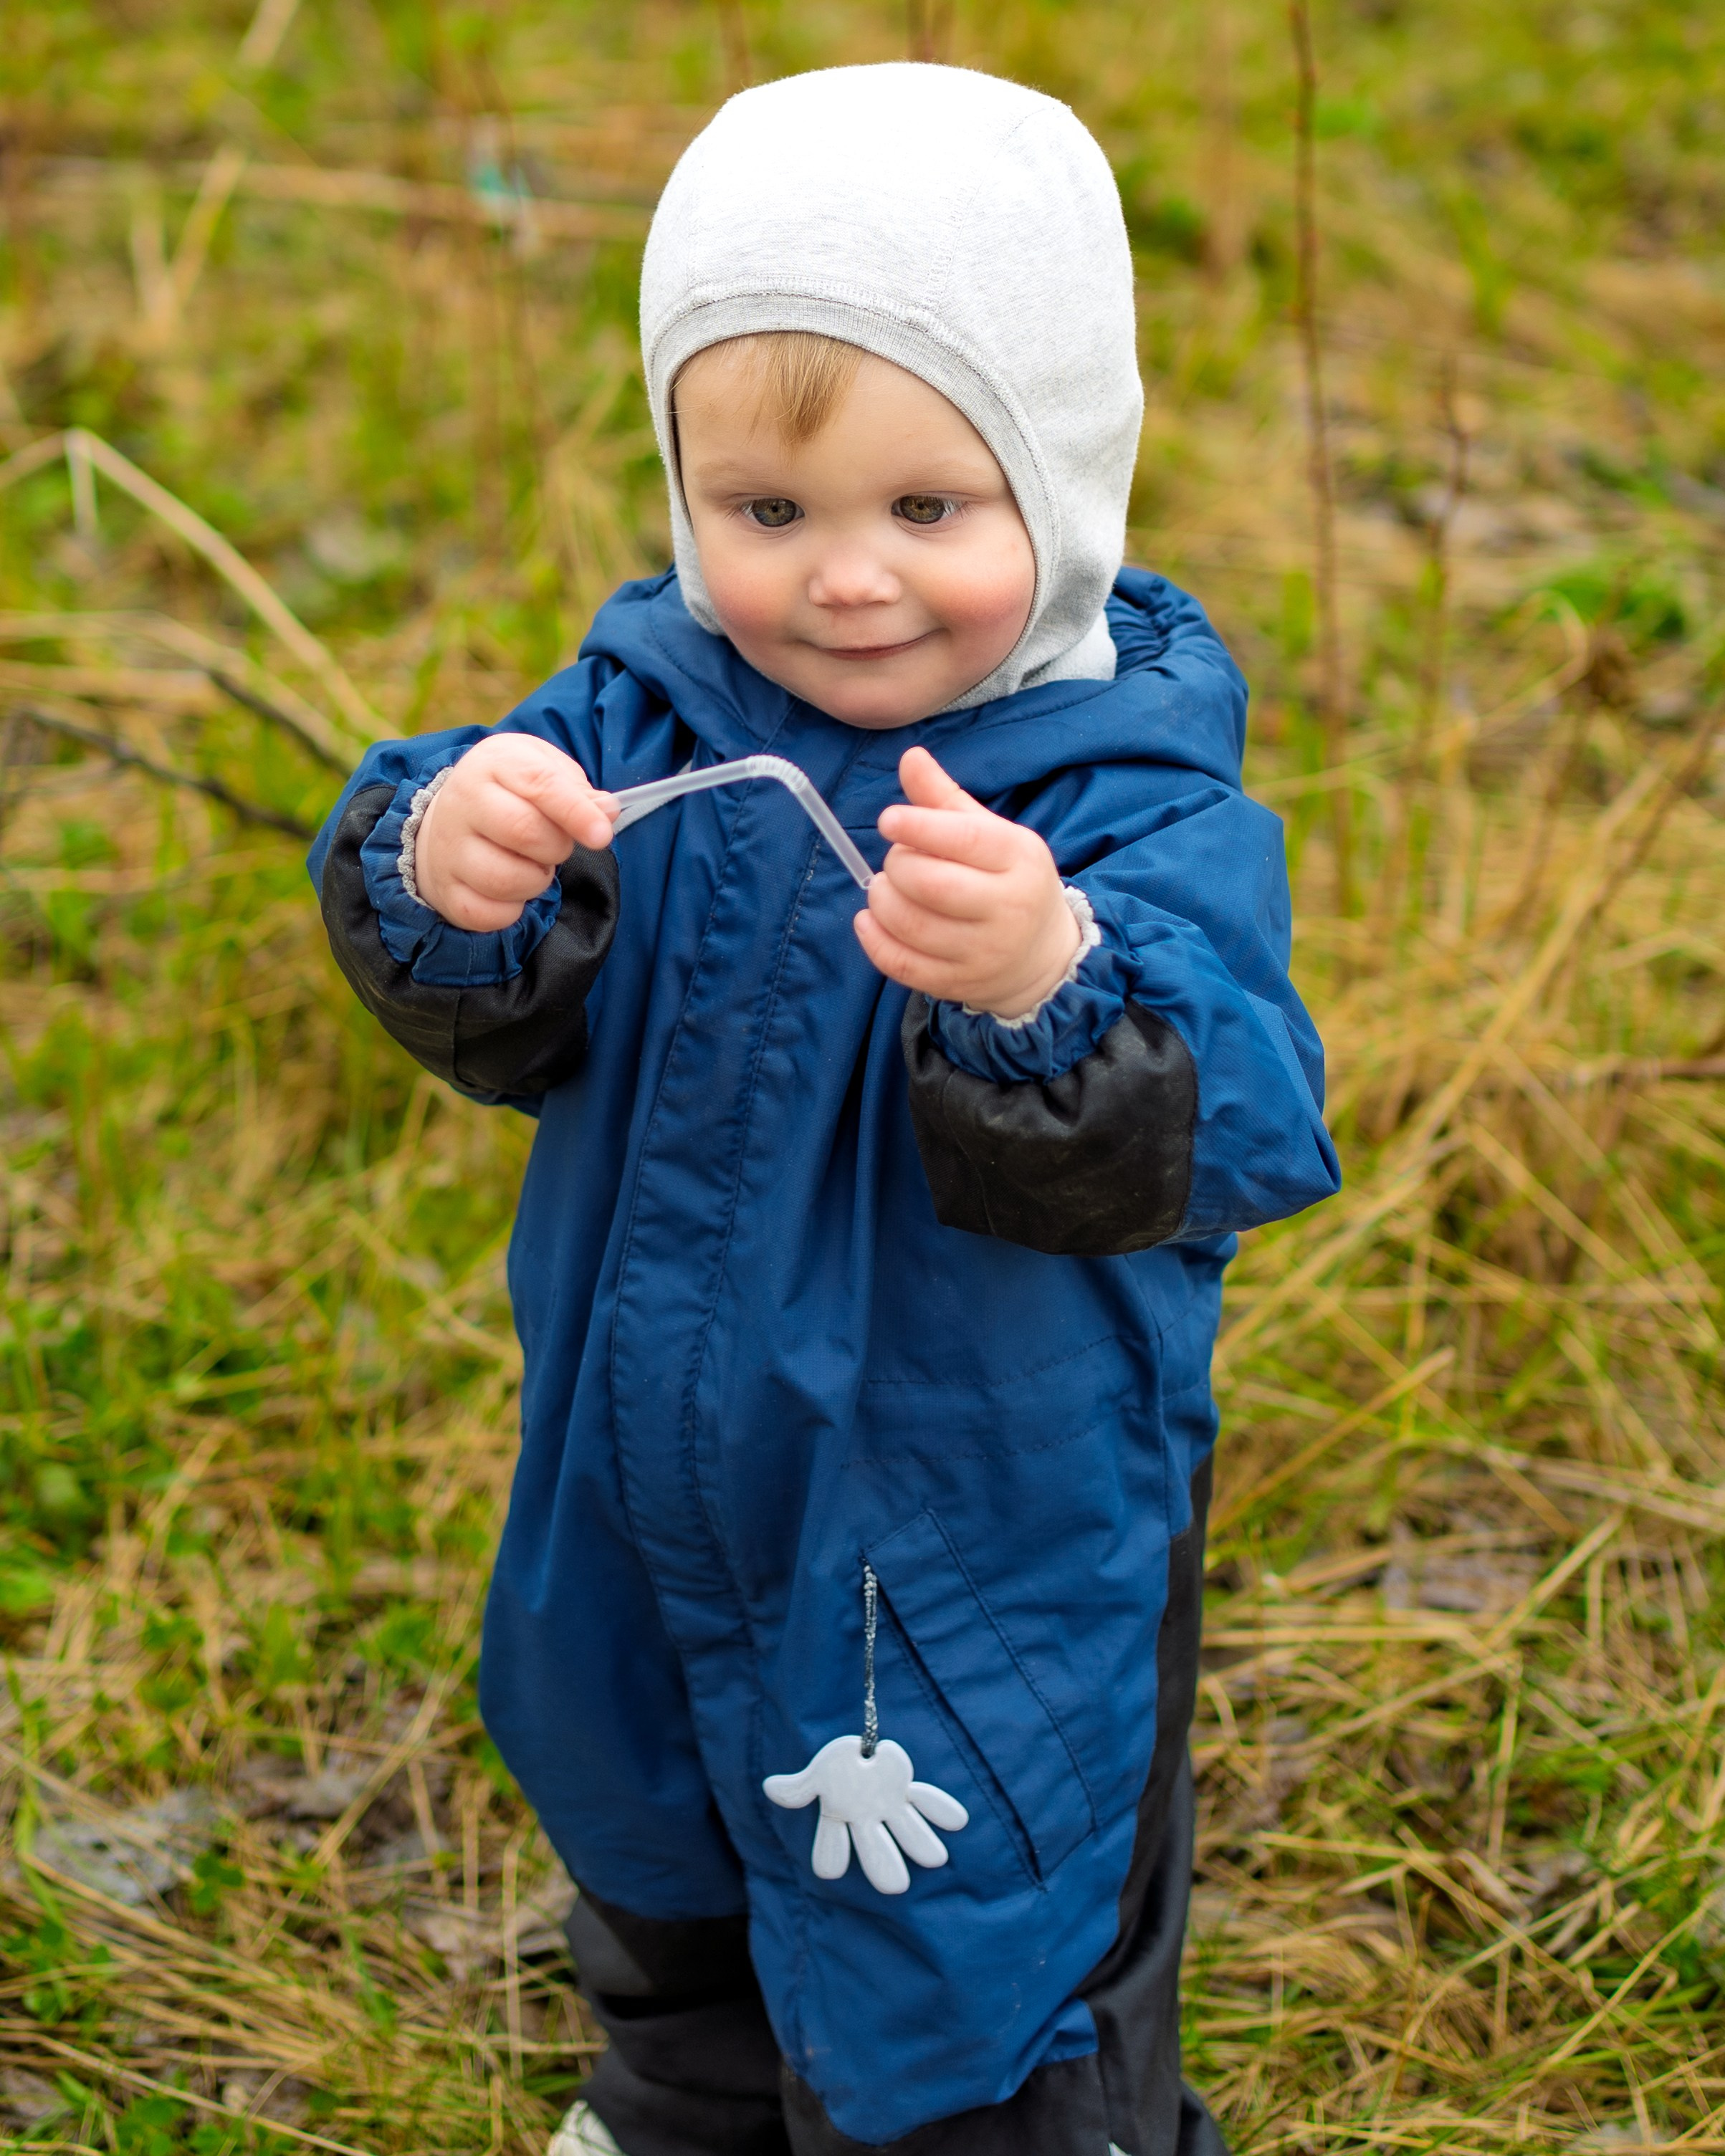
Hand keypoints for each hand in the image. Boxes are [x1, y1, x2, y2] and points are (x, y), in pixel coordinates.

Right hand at [414, 734, 616, 930]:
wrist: (449, 818)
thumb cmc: (510, 793)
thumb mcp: (544, 771)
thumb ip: (578, 790)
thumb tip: (606, 812)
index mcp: (493, 764)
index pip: (539, 783)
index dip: (576, 812)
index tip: (602, 835)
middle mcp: (462, 802)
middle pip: (524, 832)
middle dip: (557, 847)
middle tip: (556, 845)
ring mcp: (448, 849)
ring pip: (507, 879)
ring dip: (536, 880)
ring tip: (532, 865)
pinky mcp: (446, 891)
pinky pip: (489, 915)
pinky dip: (512, 910)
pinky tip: (511, 890)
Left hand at [854, 746, 1079, 1018]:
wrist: (1042, 958)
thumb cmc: (1008, 881)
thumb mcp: (992, 834)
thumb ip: (945, 798)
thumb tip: (910, 757)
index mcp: (1019, 859)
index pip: (961, 839)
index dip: (916, 826)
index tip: (889, 820)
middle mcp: (1007, 908)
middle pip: (930, 884)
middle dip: (897, 866)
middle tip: (896, 861)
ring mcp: (983, 953)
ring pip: (911, 925)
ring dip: (881, 901)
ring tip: (885, 888)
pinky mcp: (959, 984)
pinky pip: (901, 964)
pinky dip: (874, 940)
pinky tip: (870, 920)